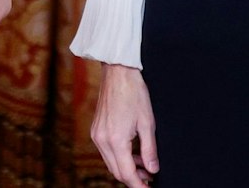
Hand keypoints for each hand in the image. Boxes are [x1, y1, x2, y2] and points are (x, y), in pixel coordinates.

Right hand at [90, 63, 156, 186]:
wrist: (118, 73)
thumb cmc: (134, 93)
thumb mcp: (148, 123)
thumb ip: (149, 150)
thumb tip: (153, 169)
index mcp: (115, 140)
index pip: (126, 174)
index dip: (139, 185)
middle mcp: (102, 141)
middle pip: (116, 172)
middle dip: (133, 179)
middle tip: (150, 179)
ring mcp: (96, 136)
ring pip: (111, 163)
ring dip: (126, 168)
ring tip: (145, 168)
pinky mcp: (96, 130)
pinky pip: (107, 152)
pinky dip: (120, 157)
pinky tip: (133, 154)